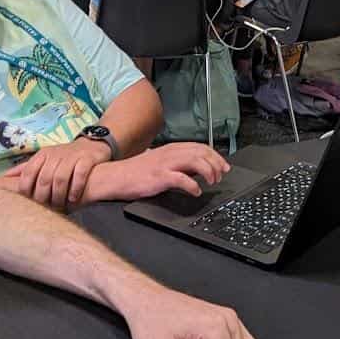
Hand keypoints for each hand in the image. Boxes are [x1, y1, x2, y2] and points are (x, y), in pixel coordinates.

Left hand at [5, 138, 111, 209]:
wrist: (91, 145)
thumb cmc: (63, 157)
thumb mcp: (43, 159)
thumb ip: (25, 168)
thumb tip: (4, 177)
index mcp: (42, 155)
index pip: (28, 173)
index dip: (27, 190)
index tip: (29, 204)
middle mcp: (55, 155)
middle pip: (44, 178)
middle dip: (44, 197)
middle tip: (46, 209)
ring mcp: (71, 156)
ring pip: (60, 178)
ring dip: (59, 195)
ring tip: (60, 206)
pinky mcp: (86, 159)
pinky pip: (79, 175)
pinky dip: (75, 188)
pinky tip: (73, 198)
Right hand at [98, 143, 229, 201]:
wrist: (115, 177)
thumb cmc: (136, 172)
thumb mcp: (160, 163)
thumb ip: (178, 163)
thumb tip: (197, 169)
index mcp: (171, 149)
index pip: (200, 147)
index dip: (215, 156)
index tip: (224, 166)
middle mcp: (170, 153)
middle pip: (201, 152)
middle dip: (216, 163)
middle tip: (221, 175)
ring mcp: (164, 164)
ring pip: (195, 161)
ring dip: (208, 172)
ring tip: (212, 182)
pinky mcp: (159, 177)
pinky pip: (182, 179)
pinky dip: (193, 186)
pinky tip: (196, 191)